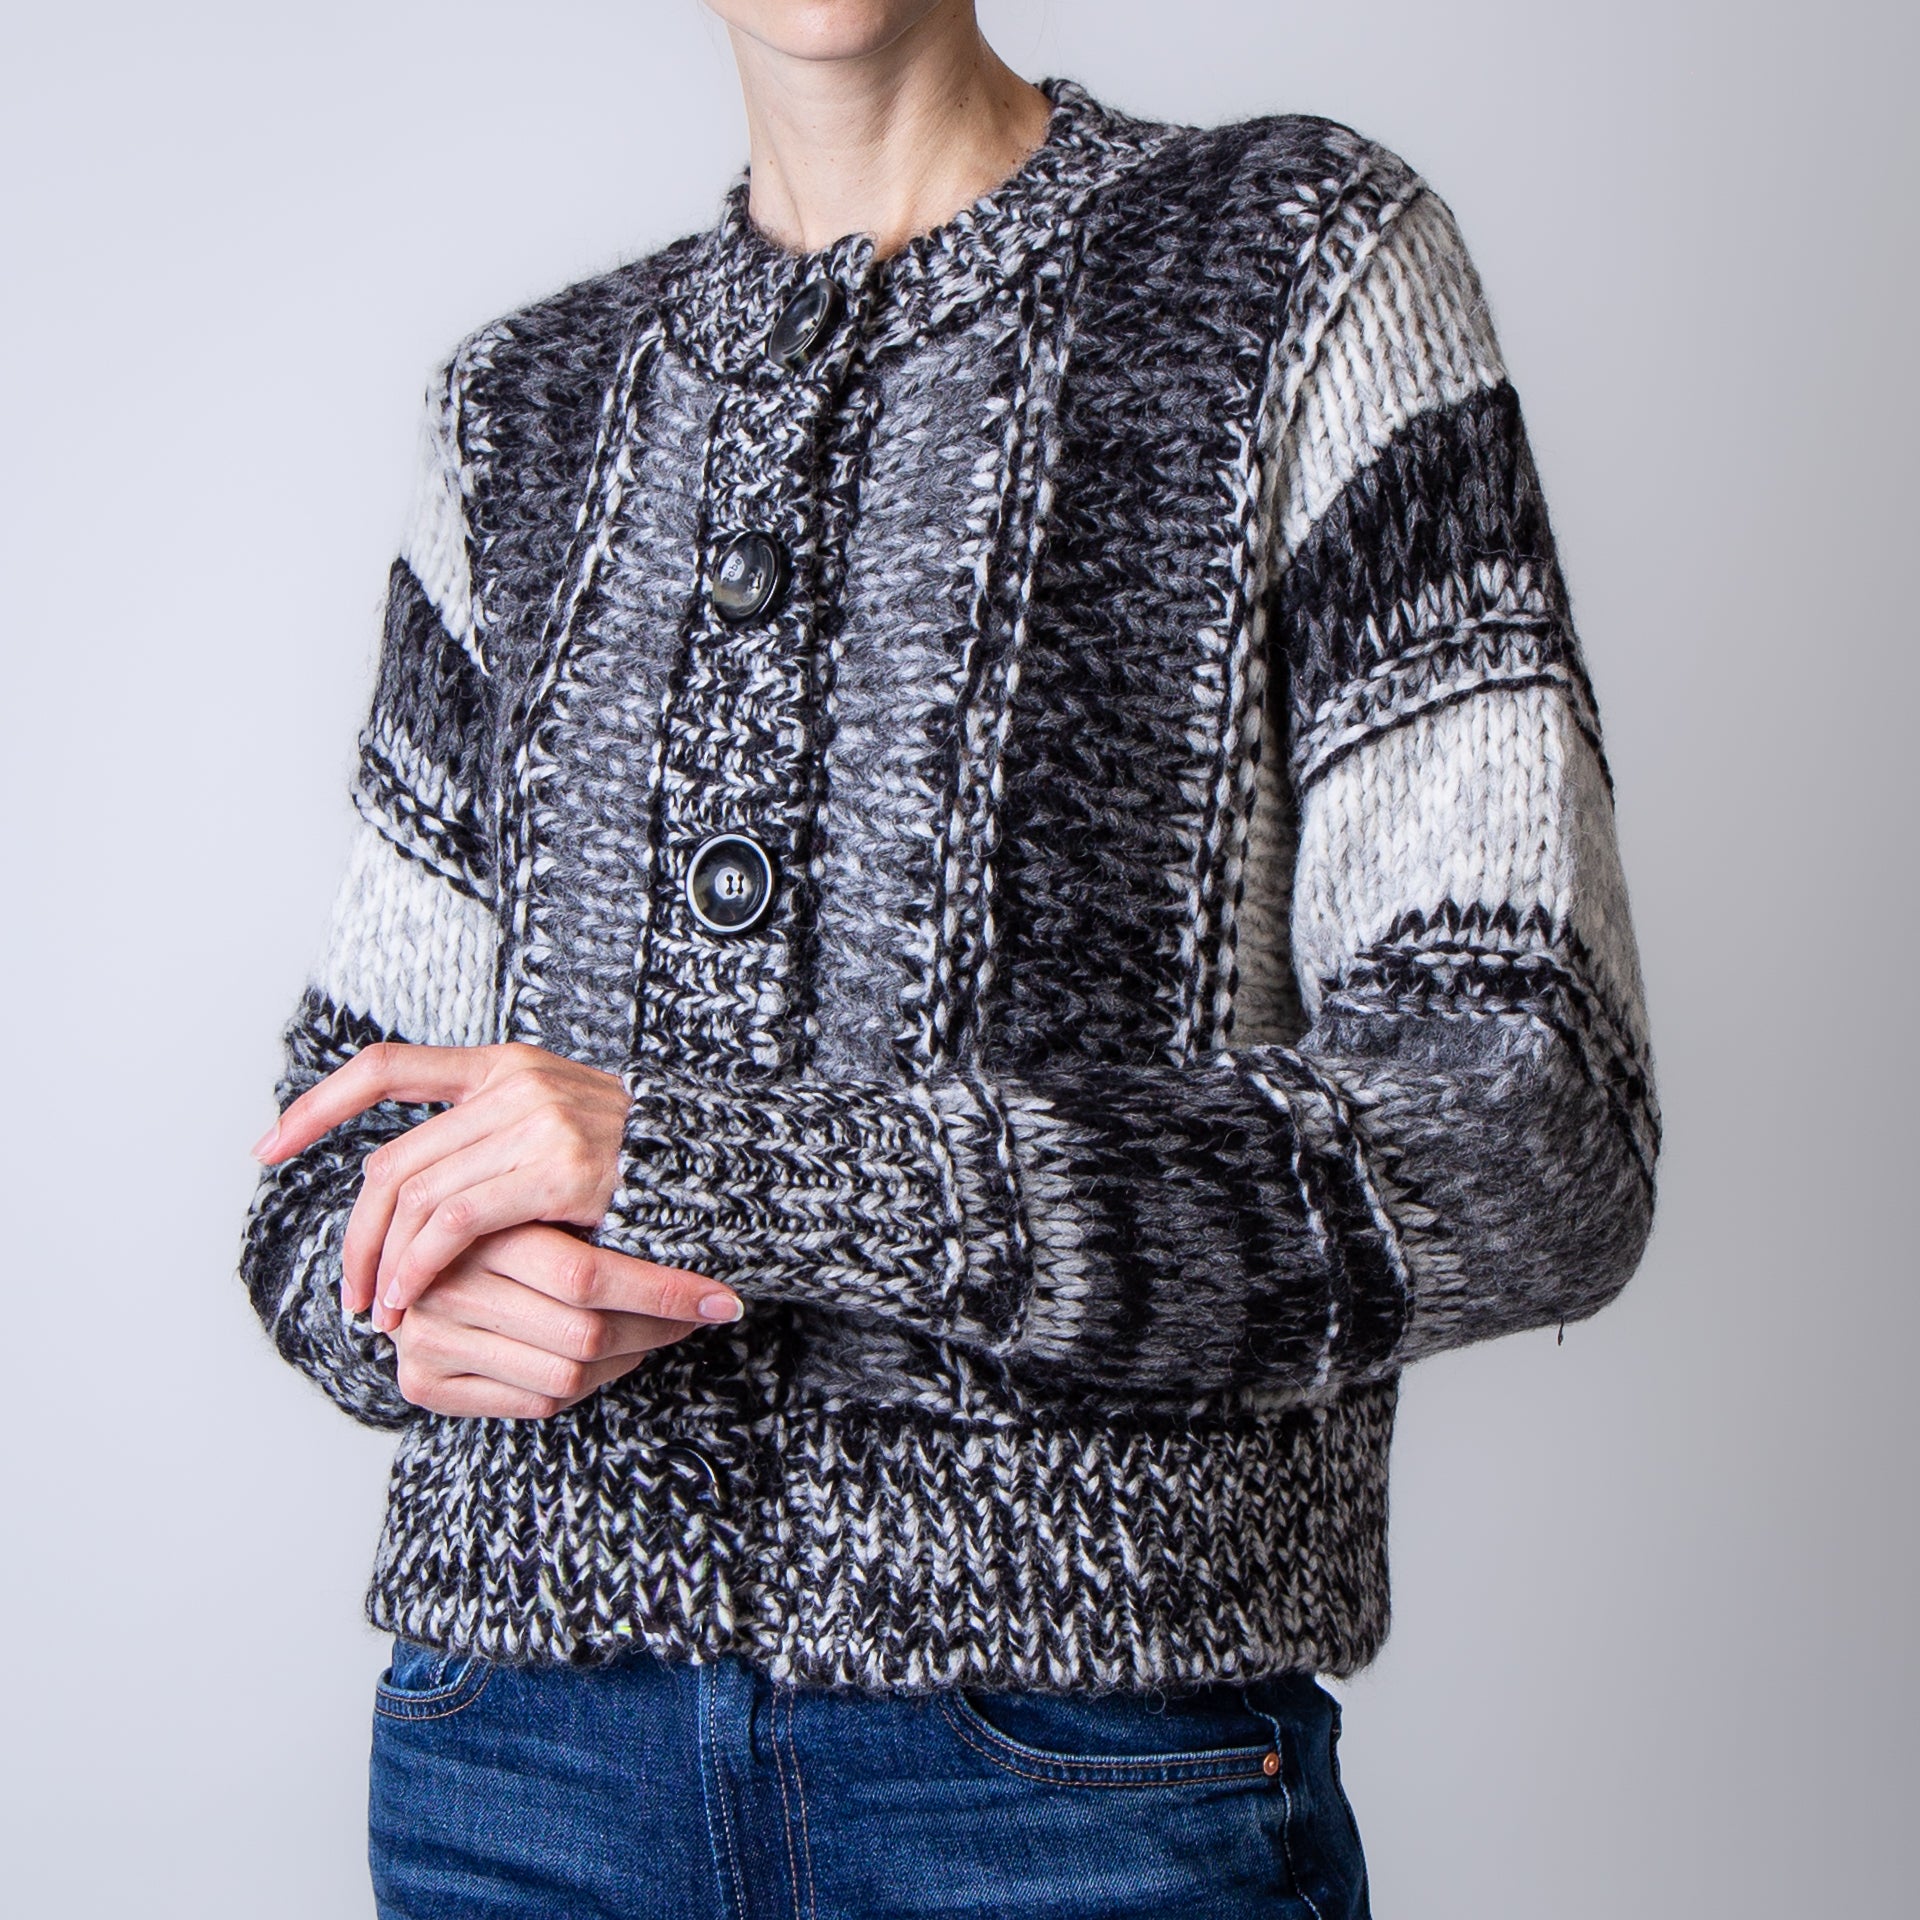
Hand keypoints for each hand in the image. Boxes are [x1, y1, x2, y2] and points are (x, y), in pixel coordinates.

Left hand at [253, 1041, 725, 1331]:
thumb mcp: (562, 1129)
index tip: (270, 1146)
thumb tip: (413, 1185)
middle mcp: (516, 1081)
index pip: (388, 1067)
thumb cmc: (648, 1172)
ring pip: (415, 1195)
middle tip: (350, 1289)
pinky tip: (413, 1301)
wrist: (733, 1174)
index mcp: (508, 1064)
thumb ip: (496, 1138)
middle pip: (393, 1159)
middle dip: (355, 1232)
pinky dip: (419, 1266)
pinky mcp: (561, 1168)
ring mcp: (539, 1120)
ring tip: (380, 1310)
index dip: (319, 1105)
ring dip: (383, 1263)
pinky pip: (456, 1222)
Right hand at [384, 1224, 741, 1418]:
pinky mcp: (421, 1383)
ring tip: (658, 1331)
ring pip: (566, 1375)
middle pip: (583, 1333)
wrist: (411, 1262)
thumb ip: (593, 1220)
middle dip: (656, 1330)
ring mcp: (428, 1337)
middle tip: (700, 1315)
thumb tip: (703, 1242)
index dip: (663, 1292)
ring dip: (628, 1360)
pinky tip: (610, 1360)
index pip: (587, 1276)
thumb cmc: (509, 1224)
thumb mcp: (545, 1204)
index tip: (723, 1299)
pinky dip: (585, 1387)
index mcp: (479, 1227)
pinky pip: (534, 1402)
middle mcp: (445, 1285)